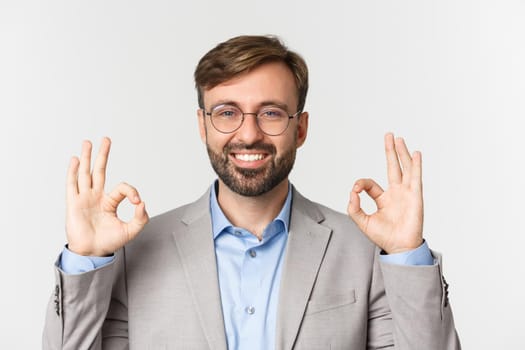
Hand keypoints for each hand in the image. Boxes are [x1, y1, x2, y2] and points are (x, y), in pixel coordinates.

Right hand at [65, 137, 148, 255]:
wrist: (92, 253)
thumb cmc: (109, 242)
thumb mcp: (131, 231)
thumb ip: (141, 218)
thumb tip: (143, 203)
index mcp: (109, 202)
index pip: (122, 188)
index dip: (132, 192)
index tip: (138, 203)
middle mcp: (96, 197)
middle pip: (99, 171)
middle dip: (103, 155)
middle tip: (106, 139)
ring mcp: (84, 199)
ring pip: (85, 174)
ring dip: (86, 157)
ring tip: (87, 142)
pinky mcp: (74, 204)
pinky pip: (72, 185)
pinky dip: (73, 172)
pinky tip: (75, 160)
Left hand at [347, 133, 423, 253]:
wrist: (399, 248)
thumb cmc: (384, 237)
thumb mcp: (363, 222)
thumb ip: (354, 208)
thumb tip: (352, 193)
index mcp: (383, 199)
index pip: (371, 184)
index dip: (361, 184)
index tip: (355, 190)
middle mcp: (396, 193)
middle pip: (393, 167)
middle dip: (390, 151)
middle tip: (389, 135)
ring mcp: (406, 193)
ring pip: (404, 168)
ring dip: (402, 153)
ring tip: (398, 139)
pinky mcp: (415, 196)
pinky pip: (415, 177)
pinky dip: (416, 165)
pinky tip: (416, 154)